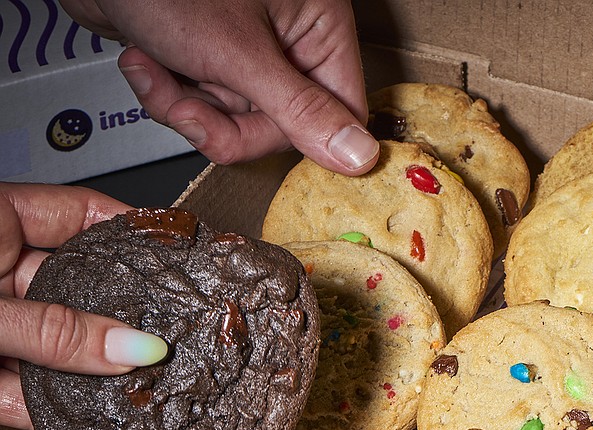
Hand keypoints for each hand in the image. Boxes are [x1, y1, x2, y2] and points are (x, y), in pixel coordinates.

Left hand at [0, 183, 167, 429]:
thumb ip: (54, 330)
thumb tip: (134, 349)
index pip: (78, 213)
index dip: (131, 230)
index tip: (179, 250)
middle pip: (74, 289)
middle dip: (119, 316)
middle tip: (168, 331)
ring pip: (51, 346)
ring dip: (89, 372)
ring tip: (138, 386)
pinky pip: (20, 394)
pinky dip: (50, 411)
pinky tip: (90, 422)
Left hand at [60, 0, 378, 173]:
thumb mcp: (236, 53)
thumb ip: (299, 110)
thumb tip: (360, 155)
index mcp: (318, 24)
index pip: (340, 109)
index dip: (305, 137)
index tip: (260, 142)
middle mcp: (290, 37)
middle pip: (282, 124)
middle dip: (221, 122)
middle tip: (184, 105)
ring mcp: (250, 49)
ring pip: (237, 120)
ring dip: (185, 106)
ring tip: (152, 67)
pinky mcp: (212, 57)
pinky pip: (207, 106)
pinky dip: (169, 94)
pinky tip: (145, 62)